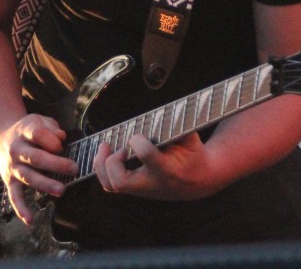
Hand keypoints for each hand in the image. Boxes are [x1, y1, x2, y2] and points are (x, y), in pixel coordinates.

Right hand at [0, 113, 78, 224]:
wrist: (0, 137)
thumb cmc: (27, 130)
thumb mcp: (38, 120)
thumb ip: (50, 127)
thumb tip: (61, 138)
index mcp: (24, 131)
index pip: (37, 134)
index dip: (51, 139)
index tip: (61, 144)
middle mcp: (16, 150)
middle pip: (36, 157)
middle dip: (56, 164)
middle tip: (74, 169)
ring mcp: (12, 167)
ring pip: (28, 177)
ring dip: (45, 184)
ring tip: (61, 190)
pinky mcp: (9, 181)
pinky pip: (14, 196)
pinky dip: (21, 209)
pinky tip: (30, 220)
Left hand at [93, 132, 224, 199]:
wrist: (199, 181)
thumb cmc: (193, 155)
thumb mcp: (191, 138)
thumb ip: (176, 126)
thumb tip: (159, 111)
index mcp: (168, 170)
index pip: (146, 156)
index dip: (138, 142)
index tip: (137, 135)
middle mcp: (152, 183)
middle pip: (120, 182)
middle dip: (111, 161)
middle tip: (118, 147)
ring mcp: (142, 189)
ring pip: (112, 185)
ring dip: (101, 166)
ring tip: (104, 147)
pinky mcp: (136, 189)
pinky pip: (112, 184)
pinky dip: (104, 169)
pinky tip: (107, 154)